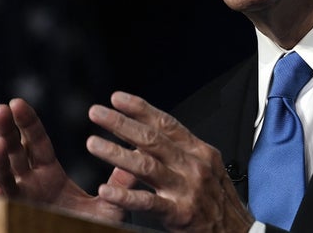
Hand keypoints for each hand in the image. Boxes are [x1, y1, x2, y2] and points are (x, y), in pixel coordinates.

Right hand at [0, 98, 127, 223]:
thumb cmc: (90, 230)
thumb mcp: (109, 205)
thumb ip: (121, 182)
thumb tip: (141, 154)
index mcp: (48, 175)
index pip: (35, 143)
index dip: (26, 123)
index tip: (17, 100)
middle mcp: (29, 185)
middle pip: (12, 153)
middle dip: (5, 131)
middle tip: (2, 108)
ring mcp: (21, 203)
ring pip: (2, 178)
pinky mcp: (17, 219)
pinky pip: (5, 211)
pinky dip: (0, 202)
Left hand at [86, 91, 254, 232]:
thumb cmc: (219, 202)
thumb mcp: (205, 168)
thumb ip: (180, 152)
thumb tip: (148, 136)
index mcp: (199, 151)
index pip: (166, 123)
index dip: (140, 109)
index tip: (117, 98)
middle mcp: (194, 165)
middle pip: (152, 138)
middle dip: (121, 123)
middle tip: (97, 113)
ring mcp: (187, 189)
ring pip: (146, 165)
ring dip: (116, 153)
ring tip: (93, 144)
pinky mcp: (180, 213)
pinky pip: (148, 202)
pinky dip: (125, 196)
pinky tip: (107, 190)